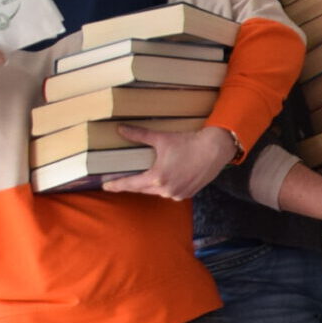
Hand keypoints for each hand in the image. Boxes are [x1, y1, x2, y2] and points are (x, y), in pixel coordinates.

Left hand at [104, 124, 237, 198]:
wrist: (215, 149)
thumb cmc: (188, 143)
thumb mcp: (161, 138)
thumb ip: (139, 135)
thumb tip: (120, 129)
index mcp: (157, 178)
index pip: (130, 184)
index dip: (116, 185)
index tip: (106, 186)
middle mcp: (166, 190)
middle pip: (142, 189)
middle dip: (132, 184)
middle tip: (122, 180)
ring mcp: (178, 193)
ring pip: (156, 192)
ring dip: (149, 186)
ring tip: (143, 178)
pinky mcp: (187, 193)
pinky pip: (170, 192)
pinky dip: (164, 187)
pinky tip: (164, 179)